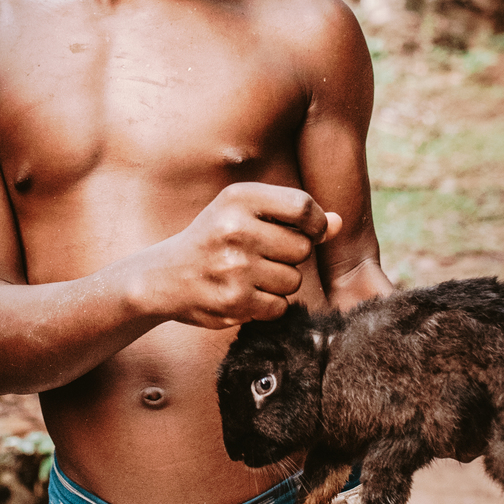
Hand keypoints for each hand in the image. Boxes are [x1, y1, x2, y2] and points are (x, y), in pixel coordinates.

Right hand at [142, 183, 341, 328]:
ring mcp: (235, 267)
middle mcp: (236, 229)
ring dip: (280, 282)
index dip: (316, 224)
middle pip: (303, 248)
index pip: (303, 207)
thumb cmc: (214, 239)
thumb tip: (338, 223)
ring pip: (293, 280)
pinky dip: (268, 304)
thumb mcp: (244, 213)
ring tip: (250, 275)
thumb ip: (292, 217)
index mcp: (239, 198)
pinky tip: (244, 293)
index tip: (309, 232)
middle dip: (291, 256)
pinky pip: (279, 305)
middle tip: (263, 256)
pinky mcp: (234, 301)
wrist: (165, 277)